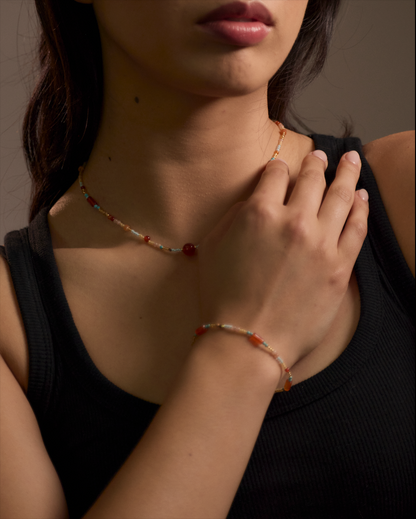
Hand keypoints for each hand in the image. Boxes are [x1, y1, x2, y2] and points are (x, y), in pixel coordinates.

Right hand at [197, 150, 367, 368]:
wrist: (248, 341)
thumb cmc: (223, 297)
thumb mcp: (212, 247)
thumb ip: (235, 215)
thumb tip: (256, 200)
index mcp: (259, 212)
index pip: (275, 175)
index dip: (278, 168)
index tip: (282, 170)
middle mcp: (293, 220)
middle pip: (312, 178)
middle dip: (317, 163)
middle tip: (322, 155)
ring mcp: (321, 243)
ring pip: (341, 196)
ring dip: (347, 173)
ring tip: (353, 159)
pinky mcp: (340, 267)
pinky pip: (357, 228)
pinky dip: (361, 208)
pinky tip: (363, 196)